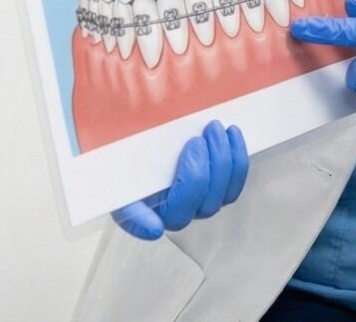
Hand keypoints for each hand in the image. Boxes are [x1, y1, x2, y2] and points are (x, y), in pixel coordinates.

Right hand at [111, 120, 248, 240]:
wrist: (153, 134)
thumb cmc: (134, 145)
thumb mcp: (119, 150)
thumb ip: (118, 161)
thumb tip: (136, 193)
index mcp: (132, 206)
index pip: (137, 219)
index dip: (144, 224)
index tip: (153, 225)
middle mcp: (167, 214)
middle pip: (190, 205)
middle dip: (200, 170)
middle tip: (199, 138)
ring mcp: (196, 205)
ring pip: (218, 196)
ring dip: (222, 160)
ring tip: (215, 130)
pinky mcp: (217, 192)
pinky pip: (233, 185)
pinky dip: (237, 160)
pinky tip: (232, 135)